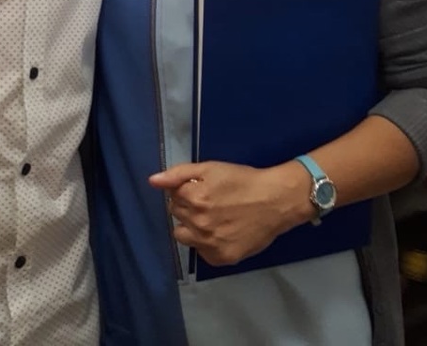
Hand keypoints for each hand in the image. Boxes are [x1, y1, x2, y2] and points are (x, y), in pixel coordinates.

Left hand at [149, 160, 309, 266]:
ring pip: (184, 236)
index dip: (186, 191)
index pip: (172, 197)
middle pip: (177, 215)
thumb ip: (178, 174)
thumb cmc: (242, 180)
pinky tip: (221, 232)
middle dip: (188, 207)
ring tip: (213, 218)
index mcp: (193, 198)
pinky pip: (201, 252)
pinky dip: (206, 244)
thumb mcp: (210, 168)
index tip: (201, 189)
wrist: (275, 201)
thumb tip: (152, 181)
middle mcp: (198, 223)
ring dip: (192, 227)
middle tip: (210, 202)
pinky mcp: (221, 259)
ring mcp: (209, 244)